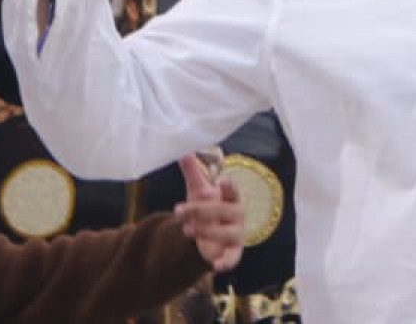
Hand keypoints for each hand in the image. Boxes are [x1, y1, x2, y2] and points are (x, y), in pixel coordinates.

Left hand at [175, 151, 244, 271]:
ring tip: (186, 230)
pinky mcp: (233, 252)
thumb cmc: (208, 207)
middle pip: (223, 211)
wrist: (211, 234)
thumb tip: (182, 150)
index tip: (221, 180)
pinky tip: (216, 266)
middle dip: (200, 210)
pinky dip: (226, 262)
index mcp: (231, 197)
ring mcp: (237, 234)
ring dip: (207, 231)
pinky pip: (233, 259)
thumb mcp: (199, 190)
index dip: (228, 187)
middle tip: (178, 209)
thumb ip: (193, 172)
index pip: (232, 190)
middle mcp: (237, 215)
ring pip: (227, 233)